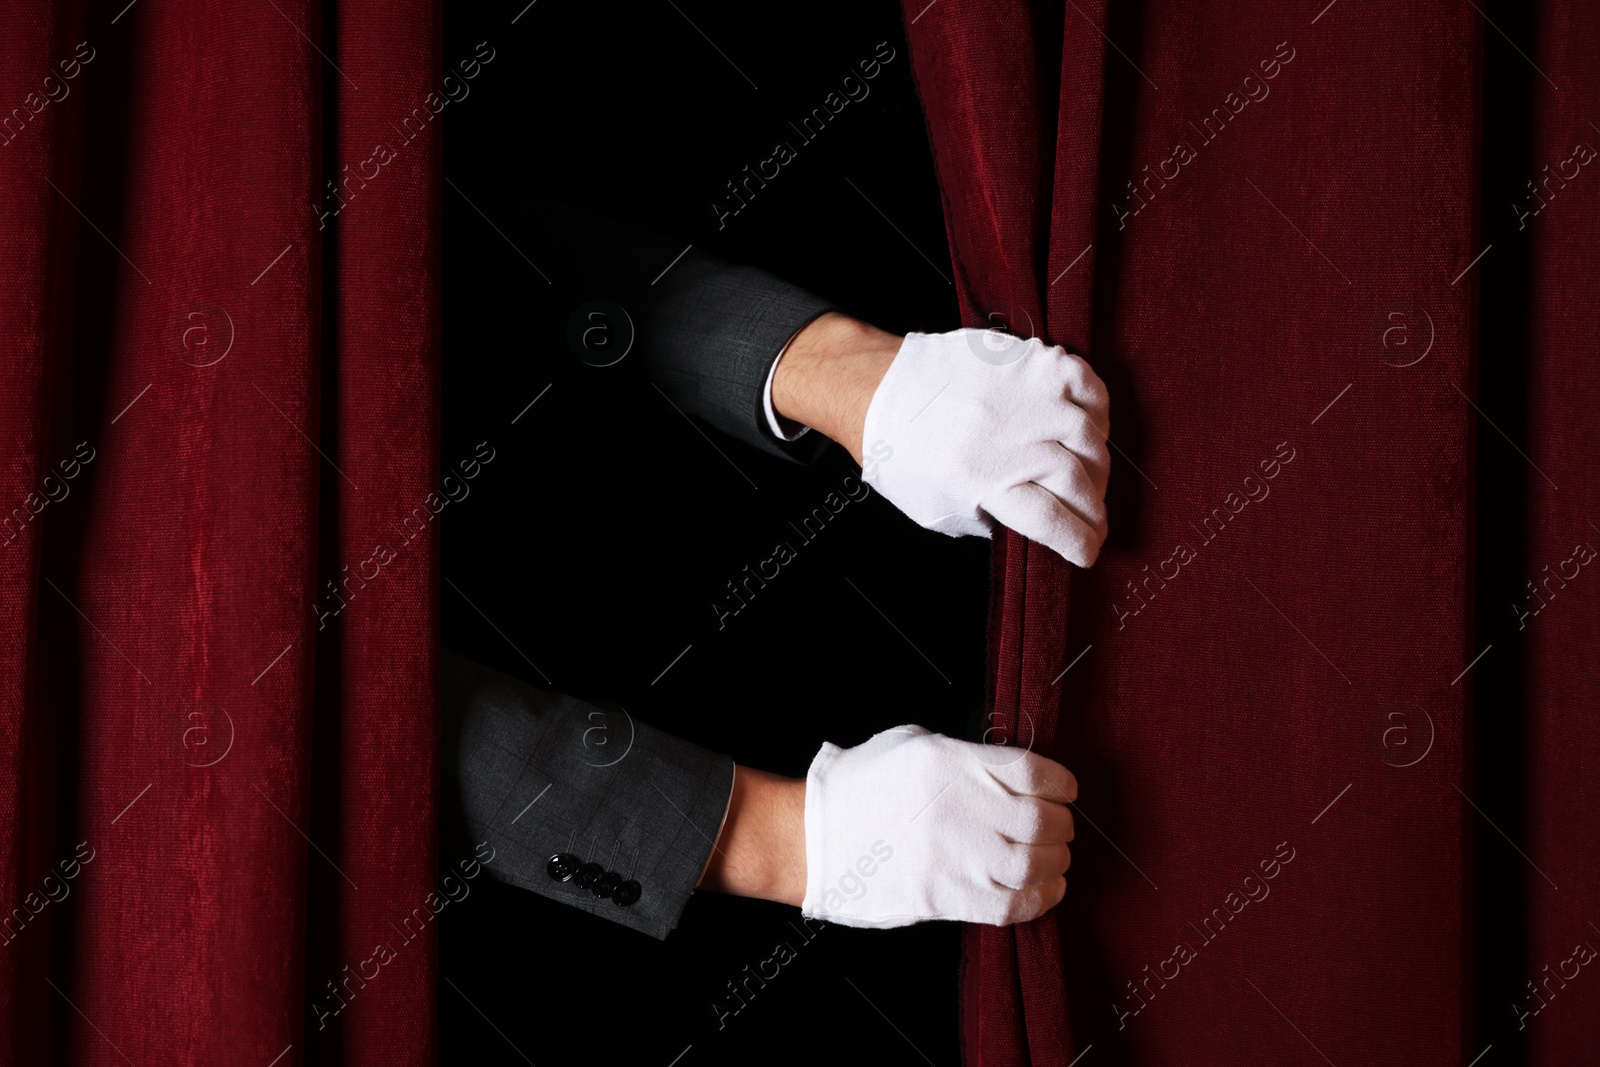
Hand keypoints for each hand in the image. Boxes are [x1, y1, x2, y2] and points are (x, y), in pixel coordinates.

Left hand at [772, 316, 1110, 566]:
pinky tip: (1085, 430)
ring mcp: (1023, 396)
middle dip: (1092, 512)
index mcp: (979, 481)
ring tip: (1085, 478)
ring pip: (1089, 440)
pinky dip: (1097, 413)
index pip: (1052, 522)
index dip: (1080, 543)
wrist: (880, 388)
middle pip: (1077, 484)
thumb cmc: (904, 455)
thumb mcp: (939, 510)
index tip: (1087, 551)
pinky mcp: (1030, 362)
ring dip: (1096, 467)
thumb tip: (1042, 527)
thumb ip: (992, 520)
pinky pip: (1089, 387)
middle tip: (1091, 520)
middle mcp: (1006, 439)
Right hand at [799, 724, 1075, 928]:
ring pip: (1036, 865)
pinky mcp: (948, 897)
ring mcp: (957, 857)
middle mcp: (962, 809)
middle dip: (1061, 825)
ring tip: (1053, 858)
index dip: (1061, 784)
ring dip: (1055, 862)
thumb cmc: (861, 785)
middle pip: (1044, 822)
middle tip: (1059, 827)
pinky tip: (1045, 888)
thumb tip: (1012, 775)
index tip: (1064, 791)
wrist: (817, 835)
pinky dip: (1041, 898)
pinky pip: (1014, 905)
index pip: (1035, 772)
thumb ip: (967, 757)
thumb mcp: (916, 745)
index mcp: (953, 763)